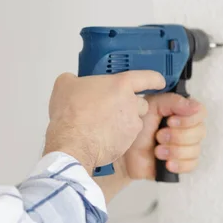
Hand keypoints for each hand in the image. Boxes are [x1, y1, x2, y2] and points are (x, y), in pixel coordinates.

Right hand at [44, 71, 165, 171]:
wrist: (72, 143)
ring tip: (101, 124)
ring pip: (133, 122)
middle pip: (140, 103)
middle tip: (110, 108)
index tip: (157, 82)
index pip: (147, 78)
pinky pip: (125, 138)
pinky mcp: (126, 144)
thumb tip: (74, 82)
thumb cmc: (71, 114)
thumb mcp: (65, 84)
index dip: (154, 79)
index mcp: (120, 85)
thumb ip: (75, 79)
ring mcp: (131, 126)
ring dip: (122, 122)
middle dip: (128, 105)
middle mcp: (131, 105)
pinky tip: (99, 136)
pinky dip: (116, 137)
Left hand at [122, 93, 206, 180]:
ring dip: (174, 151)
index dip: (188, 119)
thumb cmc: (136, 127)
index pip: (200, 112)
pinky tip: (166, 163)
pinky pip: (192, 165)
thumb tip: (195, 106)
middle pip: (200, 132)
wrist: (124, 153)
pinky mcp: (182, 164)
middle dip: (177, 136)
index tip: (170, 122)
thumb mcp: (151, 106)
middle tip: (159, 136)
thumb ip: (173, 101)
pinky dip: (179, 164)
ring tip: (157, 151)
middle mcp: (187, 128)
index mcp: (180, 112)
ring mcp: (185, 147)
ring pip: (195, 149)